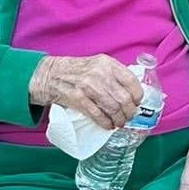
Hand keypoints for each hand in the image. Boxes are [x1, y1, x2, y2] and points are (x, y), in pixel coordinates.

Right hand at [28, 53, 143, 129]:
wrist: (50, 74)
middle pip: (124, 98)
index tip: (137, 102)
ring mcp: (88, 87)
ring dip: (119, 119)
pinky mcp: (78, 99)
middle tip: (129, 116)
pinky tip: (109, 125)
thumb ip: (113, 74)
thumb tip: (131, 92)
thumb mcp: (98, 64)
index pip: (131, 81)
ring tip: (119, 123)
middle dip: (129, 111)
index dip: (137, 95)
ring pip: (112, 108)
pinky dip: (106, 123)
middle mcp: (100, 74)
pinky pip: (98, 115)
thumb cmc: (77, 70)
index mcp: (107, 63)